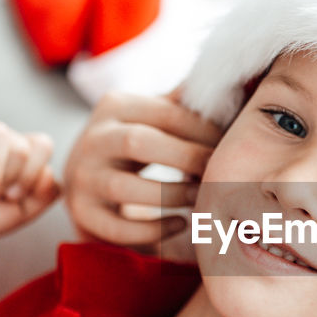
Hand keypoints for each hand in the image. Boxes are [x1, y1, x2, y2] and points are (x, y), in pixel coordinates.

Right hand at [62, 89, 221, 250]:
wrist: (87, 178)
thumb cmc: (135, 144)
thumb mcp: (151, 116)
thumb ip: (184, 104)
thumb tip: (233, 86)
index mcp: (115, 106)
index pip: (164, 113)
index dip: (202, 130)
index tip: (227, 145)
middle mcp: (92, 138)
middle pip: (138, 142)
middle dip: (186, 159)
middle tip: (217, 172)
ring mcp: (82, 178)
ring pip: (123, 188)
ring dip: (171, 195)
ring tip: (199, 199)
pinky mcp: (83, 213)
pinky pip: (117, 228)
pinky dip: (154, 230)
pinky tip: (180, 223)